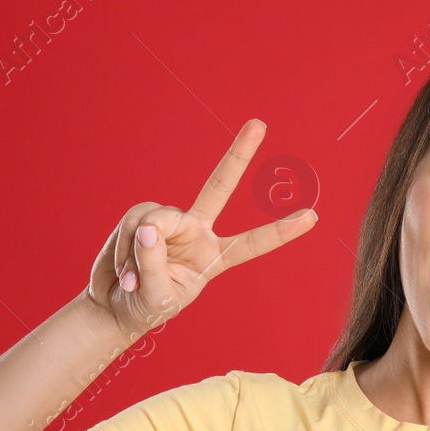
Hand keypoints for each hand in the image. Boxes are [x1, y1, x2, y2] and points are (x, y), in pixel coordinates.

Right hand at [85, 119, 317, 335]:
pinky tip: (123, 268)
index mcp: (214, 257)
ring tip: (133, 279)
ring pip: (157, 218)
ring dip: (138, 251)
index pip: (253, 243)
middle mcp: (197, 231)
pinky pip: (134, 221)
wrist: (116, 304)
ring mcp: (171, 221)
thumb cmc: (145, 306)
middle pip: (219, 187)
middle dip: (238, 154)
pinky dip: (123, 246)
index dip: (281, 232)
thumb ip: (154, 263)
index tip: (312, 217)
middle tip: (260, 124)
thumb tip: (148, 228)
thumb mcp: (156, 297)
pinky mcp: (143, 216)